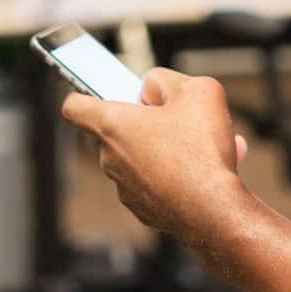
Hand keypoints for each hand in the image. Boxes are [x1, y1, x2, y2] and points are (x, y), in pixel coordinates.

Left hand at [61, 67, 248, 240]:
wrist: (216, 211)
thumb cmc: (201, 151)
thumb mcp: (193, 90)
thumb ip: (164, 80)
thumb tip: (151, 87)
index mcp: (113, 125)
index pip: (74, 106)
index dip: (85, 94)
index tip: (102, 92)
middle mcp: (111, 158)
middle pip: (116, 130)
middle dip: (144, 120)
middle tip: (174, 114)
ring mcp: (126, 188)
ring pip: (142, 156)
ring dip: (165, 146)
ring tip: (204, 143)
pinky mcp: (145, 210)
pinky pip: (155, 182)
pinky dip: (174, 173)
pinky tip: (205, 167)